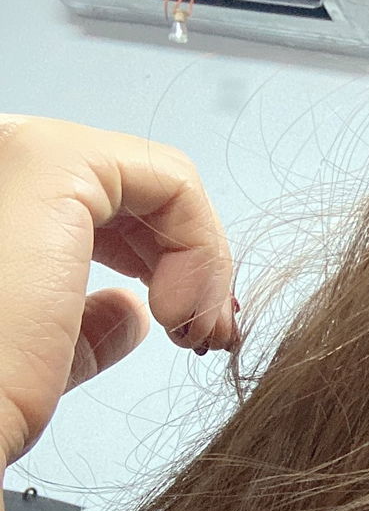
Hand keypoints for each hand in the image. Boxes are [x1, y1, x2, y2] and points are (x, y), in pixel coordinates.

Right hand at [0, 115, 236, 471]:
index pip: (103, 206)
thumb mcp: (43, 359)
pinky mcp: (57, 159)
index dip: (163, 262)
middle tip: (206, 336)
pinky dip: (202, 248)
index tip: (191, 332)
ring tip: (193, 333)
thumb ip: (85, 322)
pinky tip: (176, 312)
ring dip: (201, 263)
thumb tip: (130, 311)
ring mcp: (23, 151)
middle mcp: (4, 166)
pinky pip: (174, 183)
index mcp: (2, 208)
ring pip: (162, 183)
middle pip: (137, 192)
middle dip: (191, 263)